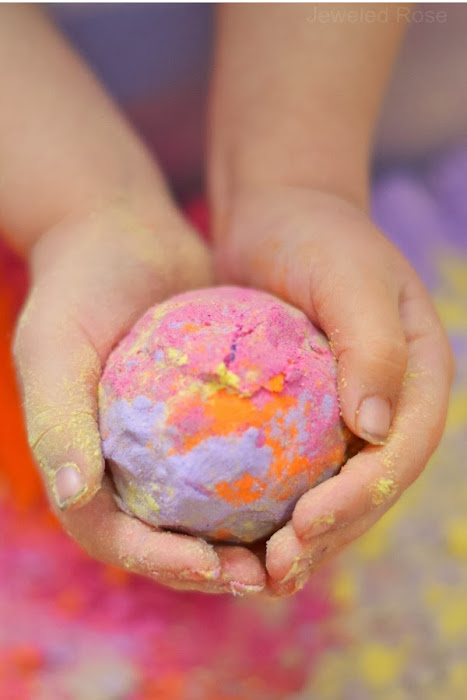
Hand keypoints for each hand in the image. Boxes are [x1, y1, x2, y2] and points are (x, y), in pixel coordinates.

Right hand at [13, 200, 265, 594]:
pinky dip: (265, 475)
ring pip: (207, 507)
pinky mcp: (205, 415)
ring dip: (246, 535)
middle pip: (166, 537)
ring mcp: (167, 443)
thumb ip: (56, 419)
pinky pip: (237, 454)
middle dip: (212, 568)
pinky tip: (309, 478)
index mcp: (82, 464)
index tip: (213, 564)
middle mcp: (124, 463)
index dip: (158, 562)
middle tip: (265, 569)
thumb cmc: (80, 286)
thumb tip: (75, 494)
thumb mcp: (54, 346)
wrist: (123, 232)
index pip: (113, 536)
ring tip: (297, 538)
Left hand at [213, 186, 453, 595]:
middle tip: (278, 571)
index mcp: (419, 377)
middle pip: (371, 487)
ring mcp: (350, 412)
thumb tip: (373, 431)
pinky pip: (296, 470)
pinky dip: (274, 507)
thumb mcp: (349, 277)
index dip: (360, 499)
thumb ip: (372, 347)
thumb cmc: (315, 235)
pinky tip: (237, 534)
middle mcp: (390, 403)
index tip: (307, 527)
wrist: (278, 214)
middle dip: (330, 536)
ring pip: (335, 490)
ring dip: (304, 538)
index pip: (400, 453)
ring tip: (258, 575)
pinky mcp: (308, 415)